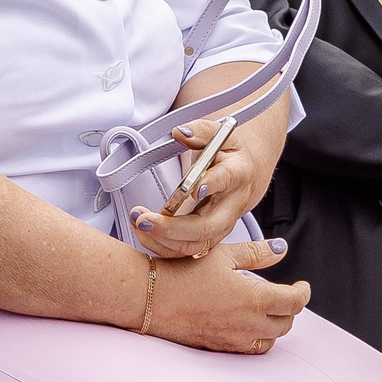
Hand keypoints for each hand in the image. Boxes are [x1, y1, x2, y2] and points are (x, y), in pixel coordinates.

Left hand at [129, 117, 269, 258]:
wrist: (243, 174)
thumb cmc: (227, 152)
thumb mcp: (219, 134)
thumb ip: (200, 131)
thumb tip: (180, 132)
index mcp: (237, 173)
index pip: (226, 180)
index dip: (210, 185)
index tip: (191, 189)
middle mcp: (232, 205)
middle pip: (208, 226)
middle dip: (174, 228)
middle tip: (144, 219)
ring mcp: (221, 226)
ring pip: (195, 244)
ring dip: (163, 240)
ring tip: (138, 223)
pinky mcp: (208, 238)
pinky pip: (186, 250)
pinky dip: (163, 247)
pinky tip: (143, 234)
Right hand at [143, 236, 309, 353]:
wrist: (151, 298)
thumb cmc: (184, 272)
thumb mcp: (223, 254)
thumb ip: (257, 253)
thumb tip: (281, 249)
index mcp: (255, 298)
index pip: (294, 303)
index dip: (303, 293)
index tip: (302, 286)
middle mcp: (249, 324)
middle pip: (285, 324)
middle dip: (289, 309)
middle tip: (284, 295)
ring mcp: (234, 340)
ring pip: (269, 341)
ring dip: (274, 327)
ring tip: (266, 311)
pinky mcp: (219, 349)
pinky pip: (248, 349)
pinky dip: (255, 338)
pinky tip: (245, 324)